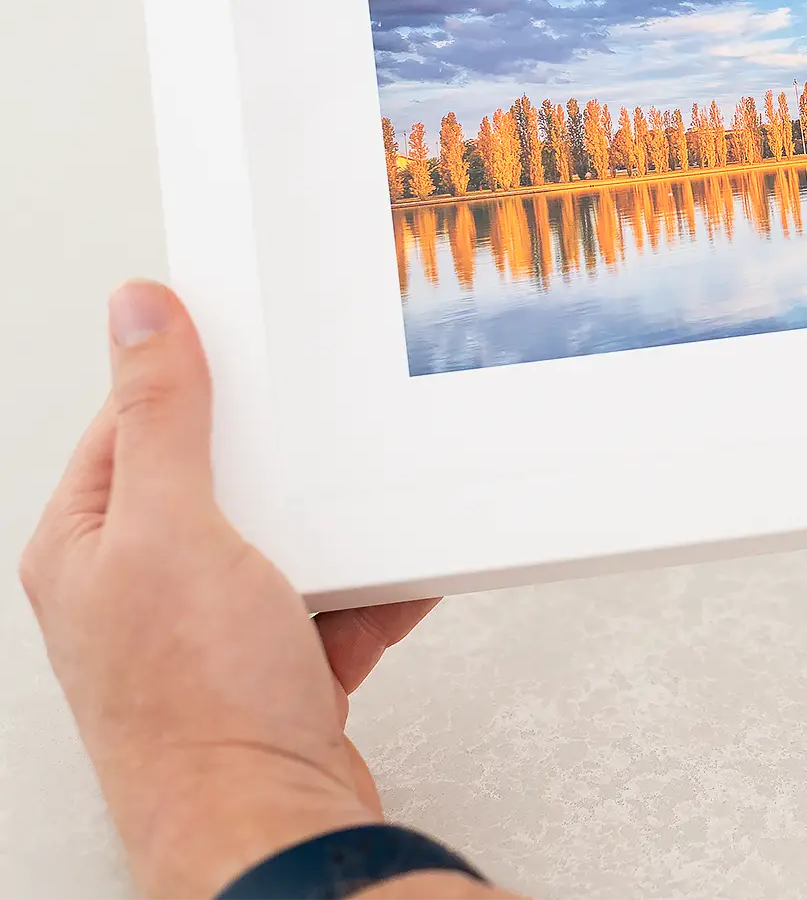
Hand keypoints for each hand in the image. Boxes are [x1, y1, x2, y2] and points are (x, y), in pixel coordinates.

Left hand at [18, 282, 450, 899]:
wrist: (267, 823)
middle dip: (291, 468)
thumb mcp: (174, 527)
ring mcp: (208, 628)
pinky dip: (373, 590)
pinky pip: (334, 597)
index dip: (198, 381)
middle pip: (226, 477)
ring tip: (361, 533)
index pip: (135, 420)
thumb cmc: (197, 707)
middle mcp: (138, 585)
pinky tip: (392, 582)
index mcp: (87, 544)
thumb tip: (136, 312)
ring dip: (341, 534)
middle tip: (320, 446)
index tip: (254, 347)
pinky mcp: (274, 664)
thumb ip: (161, 414)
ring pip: (289, 536)